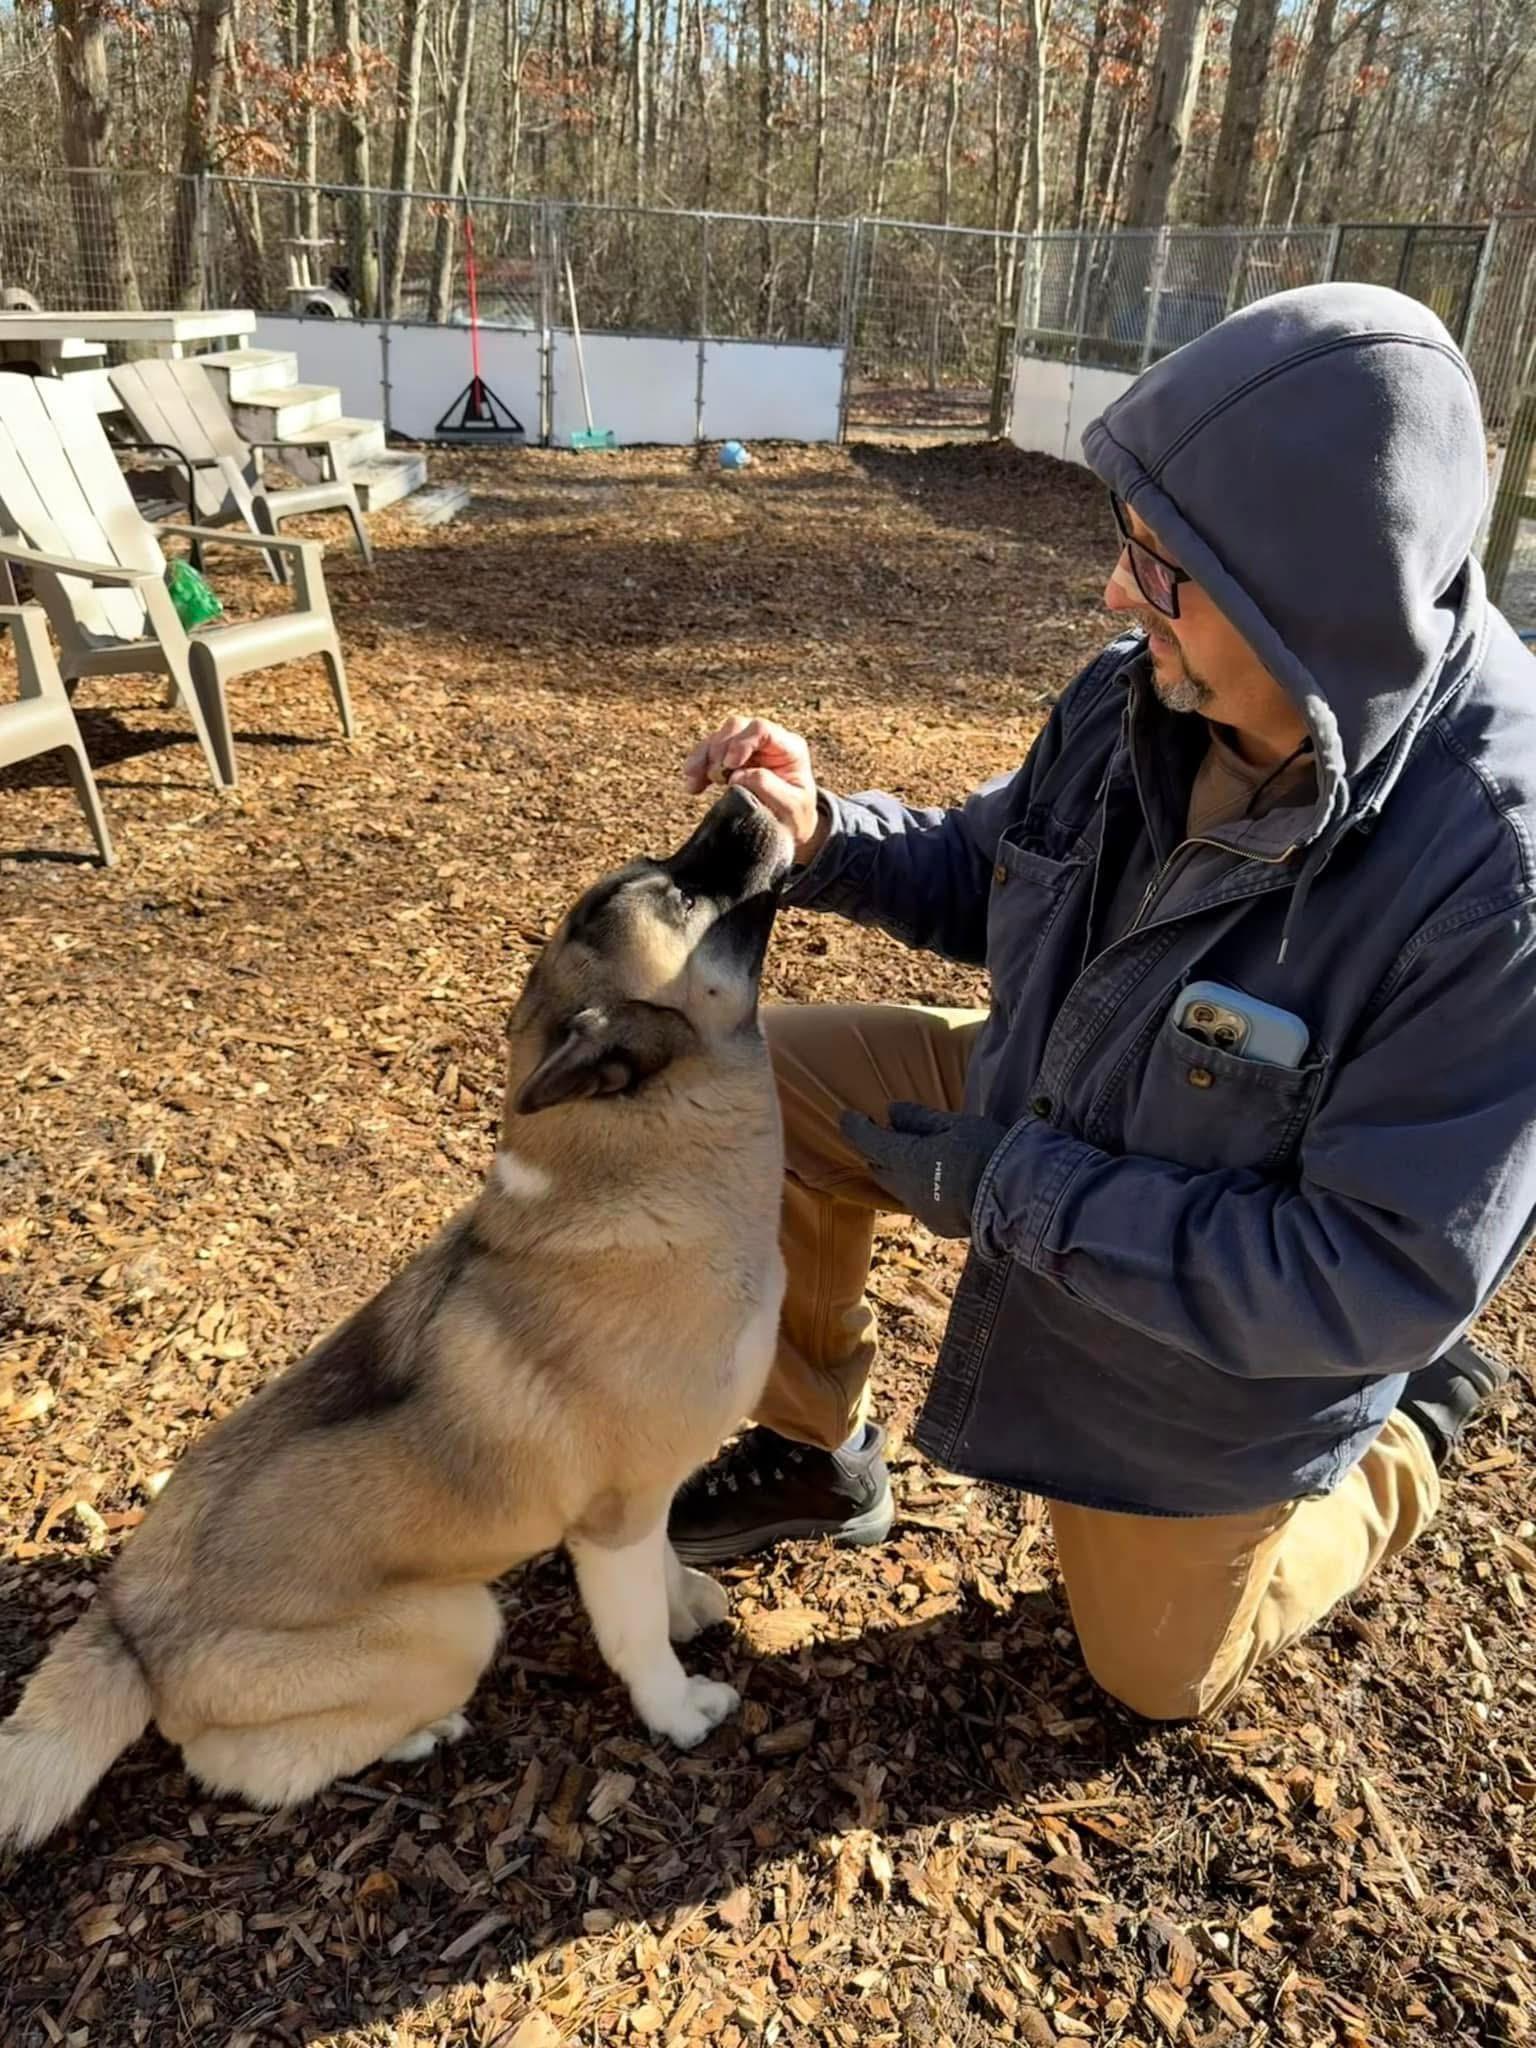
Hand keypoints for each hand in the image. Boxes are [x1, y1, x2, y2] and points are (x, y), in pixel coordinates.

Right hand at [681, 716, 823, 859]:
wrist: (788, 828)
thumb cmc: (795, 817)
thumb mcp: (791, 808)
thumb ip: (768, 788)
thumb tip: (737, 776)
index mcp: (789, 748)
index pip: (761, 729)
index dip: (741, 743)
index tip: (729, 766)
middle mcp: (768, 742)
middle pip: (736, 727)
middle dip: (718, 748)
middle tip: (714, 775)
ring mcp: (748, 749)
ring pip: (718, 738)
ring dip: (702, 758)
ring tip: (694, 782)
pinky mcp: (731, 760)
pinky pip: (708, 756)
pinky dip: (697, 768)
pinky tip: (692, 786)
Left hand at [840, 1102, 1007, 1238]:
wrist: (1015, 1198)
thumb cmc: (986, 1151)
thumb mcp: (955, 1126)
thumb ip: (920, 1120)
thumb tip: (891, 1112)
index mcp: (906, 1159)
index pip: (869, 1141)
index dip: (854, 1127)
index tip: (845, 1116)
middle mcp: (906, 1188)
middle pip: (878, 1167)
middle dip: (875, 1151)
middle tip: (878, 1134)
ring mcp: (921, 1209)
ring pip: (897, 1187)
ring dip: (896, 1172)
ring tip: (910, 1156)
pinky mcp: (937, 1224)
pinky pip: (919, 1202)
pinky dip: (919, 1188)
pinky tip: (936, 1181)